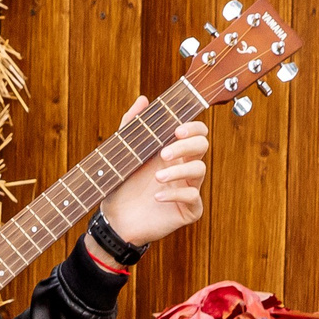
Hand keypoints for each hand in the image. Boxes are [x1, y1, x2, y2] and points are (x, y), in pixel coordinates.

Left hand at [96, 95, 209, 248]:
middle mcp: (184, 166)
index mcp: (174, 150)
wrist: (116, 219)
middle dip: (185, 146)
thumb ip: (131, 124)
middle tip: (164, 154)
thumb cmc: (122, 185)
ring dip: (178, 171)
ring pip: (200, 170)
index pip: (196, 132)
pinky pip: (193, 197)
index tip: (177, 130)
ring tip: (156, 178)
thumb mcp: (124, 152)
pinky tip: (157, 196)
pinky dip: (176, 194)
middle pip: (202, 146)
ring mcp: (188, 187)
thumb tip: (143, 99)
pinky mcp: (188, 209)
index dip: (193, 127)